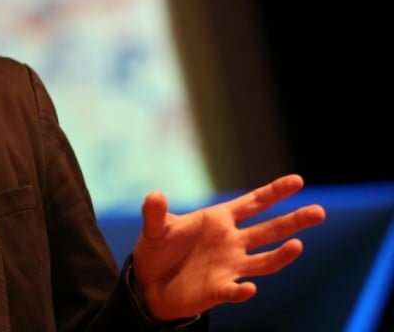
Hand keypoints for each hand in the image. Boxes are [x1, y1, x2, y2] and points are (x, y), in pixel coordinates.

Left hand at [131, 174, 325, 320]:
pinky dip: (242, 290)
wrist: (150, 282)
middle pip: (269, 229)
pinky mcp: (220, 289)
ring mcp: (230, 266)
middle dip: (294, 221)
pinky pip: (235, 290)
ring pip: (264, 260)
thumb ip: (155, 212)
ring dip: (281, 255)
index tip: (298, 180)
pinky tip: (248, 288)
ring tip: (297, 246)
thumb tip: (154, 195)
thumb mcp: (155, 228)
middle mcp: (232, 242)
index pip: (254, 203)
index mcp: (220, 220)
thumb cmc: (159, 249)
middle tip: (320, 211)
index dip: (275, 192)